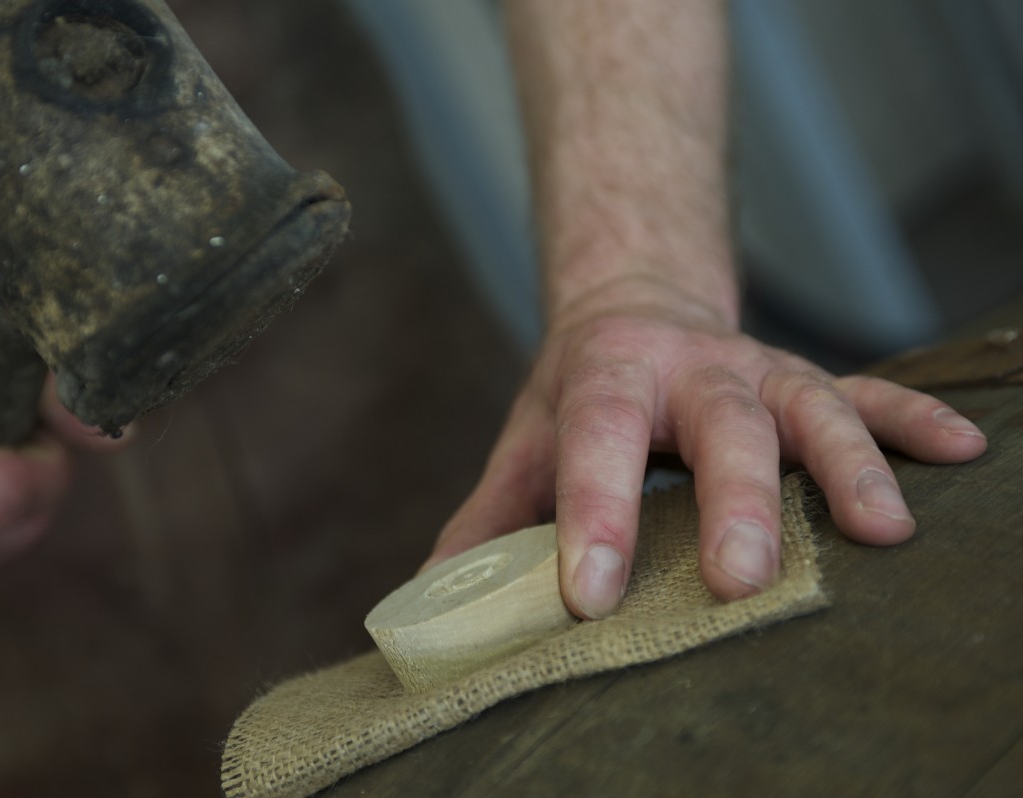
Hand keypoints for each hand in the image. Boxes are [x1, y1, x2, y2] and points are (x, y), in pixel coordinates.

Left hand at [429, 280, 986, 617]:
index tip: (591, 595)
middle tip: (738, 576)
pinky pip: (871, 396)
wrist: (636, 306)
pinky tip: (963, 451)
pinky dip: (914, 421)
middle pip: (720, 425)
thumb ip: (487, 519)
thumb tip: (428, 600)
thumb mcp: (525, 441)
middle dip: (735, 498)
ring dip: (851, 466)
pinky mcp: (809, 381)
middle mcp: (692, 368)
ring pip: (812, 408)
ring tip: (883, 530)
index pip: (596, 443)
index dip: (594, 516)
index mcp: (606, 377)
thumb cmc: (579, 391)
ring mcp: (760, 372)